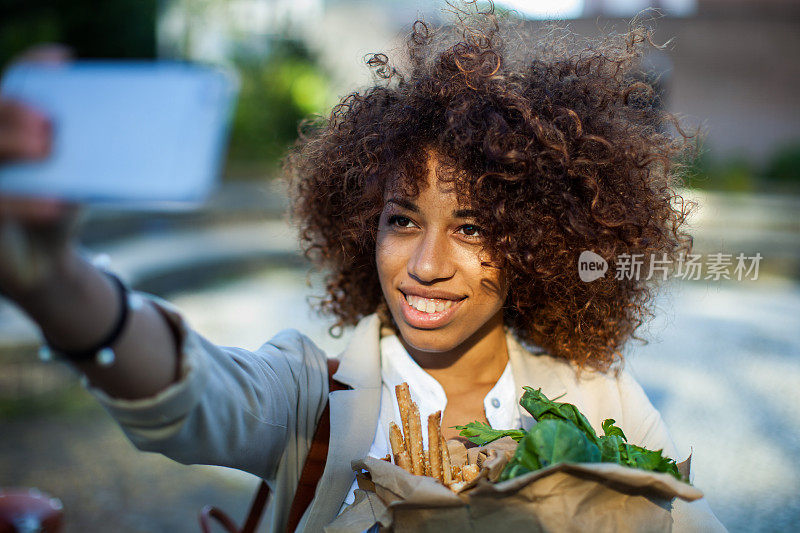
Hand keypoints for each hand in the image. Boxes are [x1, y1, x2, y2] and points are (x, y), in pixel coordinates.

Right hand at [0, 44, 81, 297]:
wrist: (44, 261)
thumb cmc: (60, 205)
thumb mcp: (80, 176)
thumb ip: (95, 153)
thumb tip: (146, 131)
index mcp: (14, 128)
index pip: (16, 86)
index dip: (33, 68)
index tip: (64, 60)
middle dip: (15, 109)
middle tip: (49, 118)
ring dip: (11, 143)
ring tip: (46, 147)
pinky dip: (26, 203)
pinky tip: (57, 203)